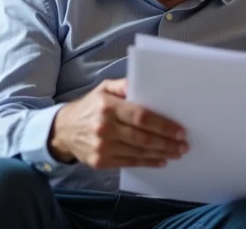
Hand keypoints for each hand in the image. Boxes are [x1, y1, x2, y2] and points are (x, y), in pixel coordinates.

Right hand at [49, 78, 187, 168]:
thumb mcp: (103, 89)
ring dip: (161, 154)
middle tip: (183, 145)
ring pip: (138, 152)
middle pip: (143, 137)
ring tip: (176, 153)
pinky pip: (129, 162)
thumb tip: (142, 83)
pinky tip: (160, 160)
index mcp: (108, 107)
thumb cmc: (89, 107)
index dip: (163, 125)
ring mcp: (102, 147)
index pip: (141, 117)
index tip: (179, 130)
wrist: (63, 130)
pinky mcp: (101, 161)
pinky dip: (147, 162)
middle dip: (167, 142)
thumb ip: (123, 85)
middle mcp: (105, 127)